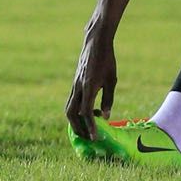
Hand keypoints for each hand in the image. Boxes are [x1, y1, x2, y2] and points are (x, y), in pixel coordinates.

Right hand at [65, 23, 117, 140]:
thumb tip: (105, 116)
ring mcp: (74, 84)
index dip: (90, 126)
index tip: (95, 137)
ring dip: (75, 121)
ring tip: (88, 128)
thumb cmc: (107, 60)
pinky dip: (77, 111)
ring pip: (68, 108)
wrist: (95, 42)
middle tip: (89, 137)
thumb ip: (108, 99)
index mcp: (89, 86)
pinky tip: (90, 113)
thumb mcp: (112, 80)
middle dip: (78, 128)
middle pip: (71, 113)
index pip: (85, 112)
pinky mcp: (74, 82)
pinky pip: (72, 101)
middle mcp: (78, 86)